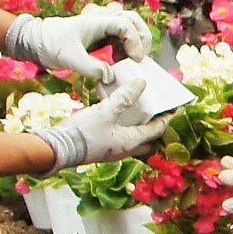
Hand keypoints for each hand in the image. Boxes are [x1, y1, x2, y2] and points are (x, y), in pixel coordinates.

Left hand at [5, 10, 153, 82]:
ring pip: (129, 27)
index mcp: (97, 22)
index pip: (126, 24)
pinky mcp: (100, 35)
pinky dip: (126, 47)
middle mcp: (103, 21)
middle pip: (133, 20)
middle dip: (142, 37)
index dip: (135, 41)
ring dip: (135, 42)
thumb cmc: (50, 45)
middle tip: (140, 56)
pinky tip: (119, 60)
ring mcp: (102, 27)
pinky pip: (121, 37)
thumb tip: (110, 77)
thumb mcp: (69, 59)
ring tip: (131, 59)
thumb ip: (91, 68)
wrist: (34, 40)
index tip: (135, 59)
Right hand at [31, 79, 168, 170]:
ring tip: (141, 111)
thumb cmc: (82, 133)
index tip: (177, 107)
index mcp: (130, 141)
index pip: (157, 129)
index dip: (168, 117)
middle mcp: (124, 149)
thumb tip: (142, 83)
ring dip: (140, 128)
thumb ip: (124, 98)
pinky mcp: (100, 148)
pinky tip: (119, 116)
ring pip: (134, 139)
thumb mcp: (105, 111)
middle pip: (148, 140)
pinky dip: (125, 127)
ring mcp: (111, 150)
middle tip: (161, 113)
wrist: (55, 150)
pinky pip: (120, 137)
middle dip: (157, 128)